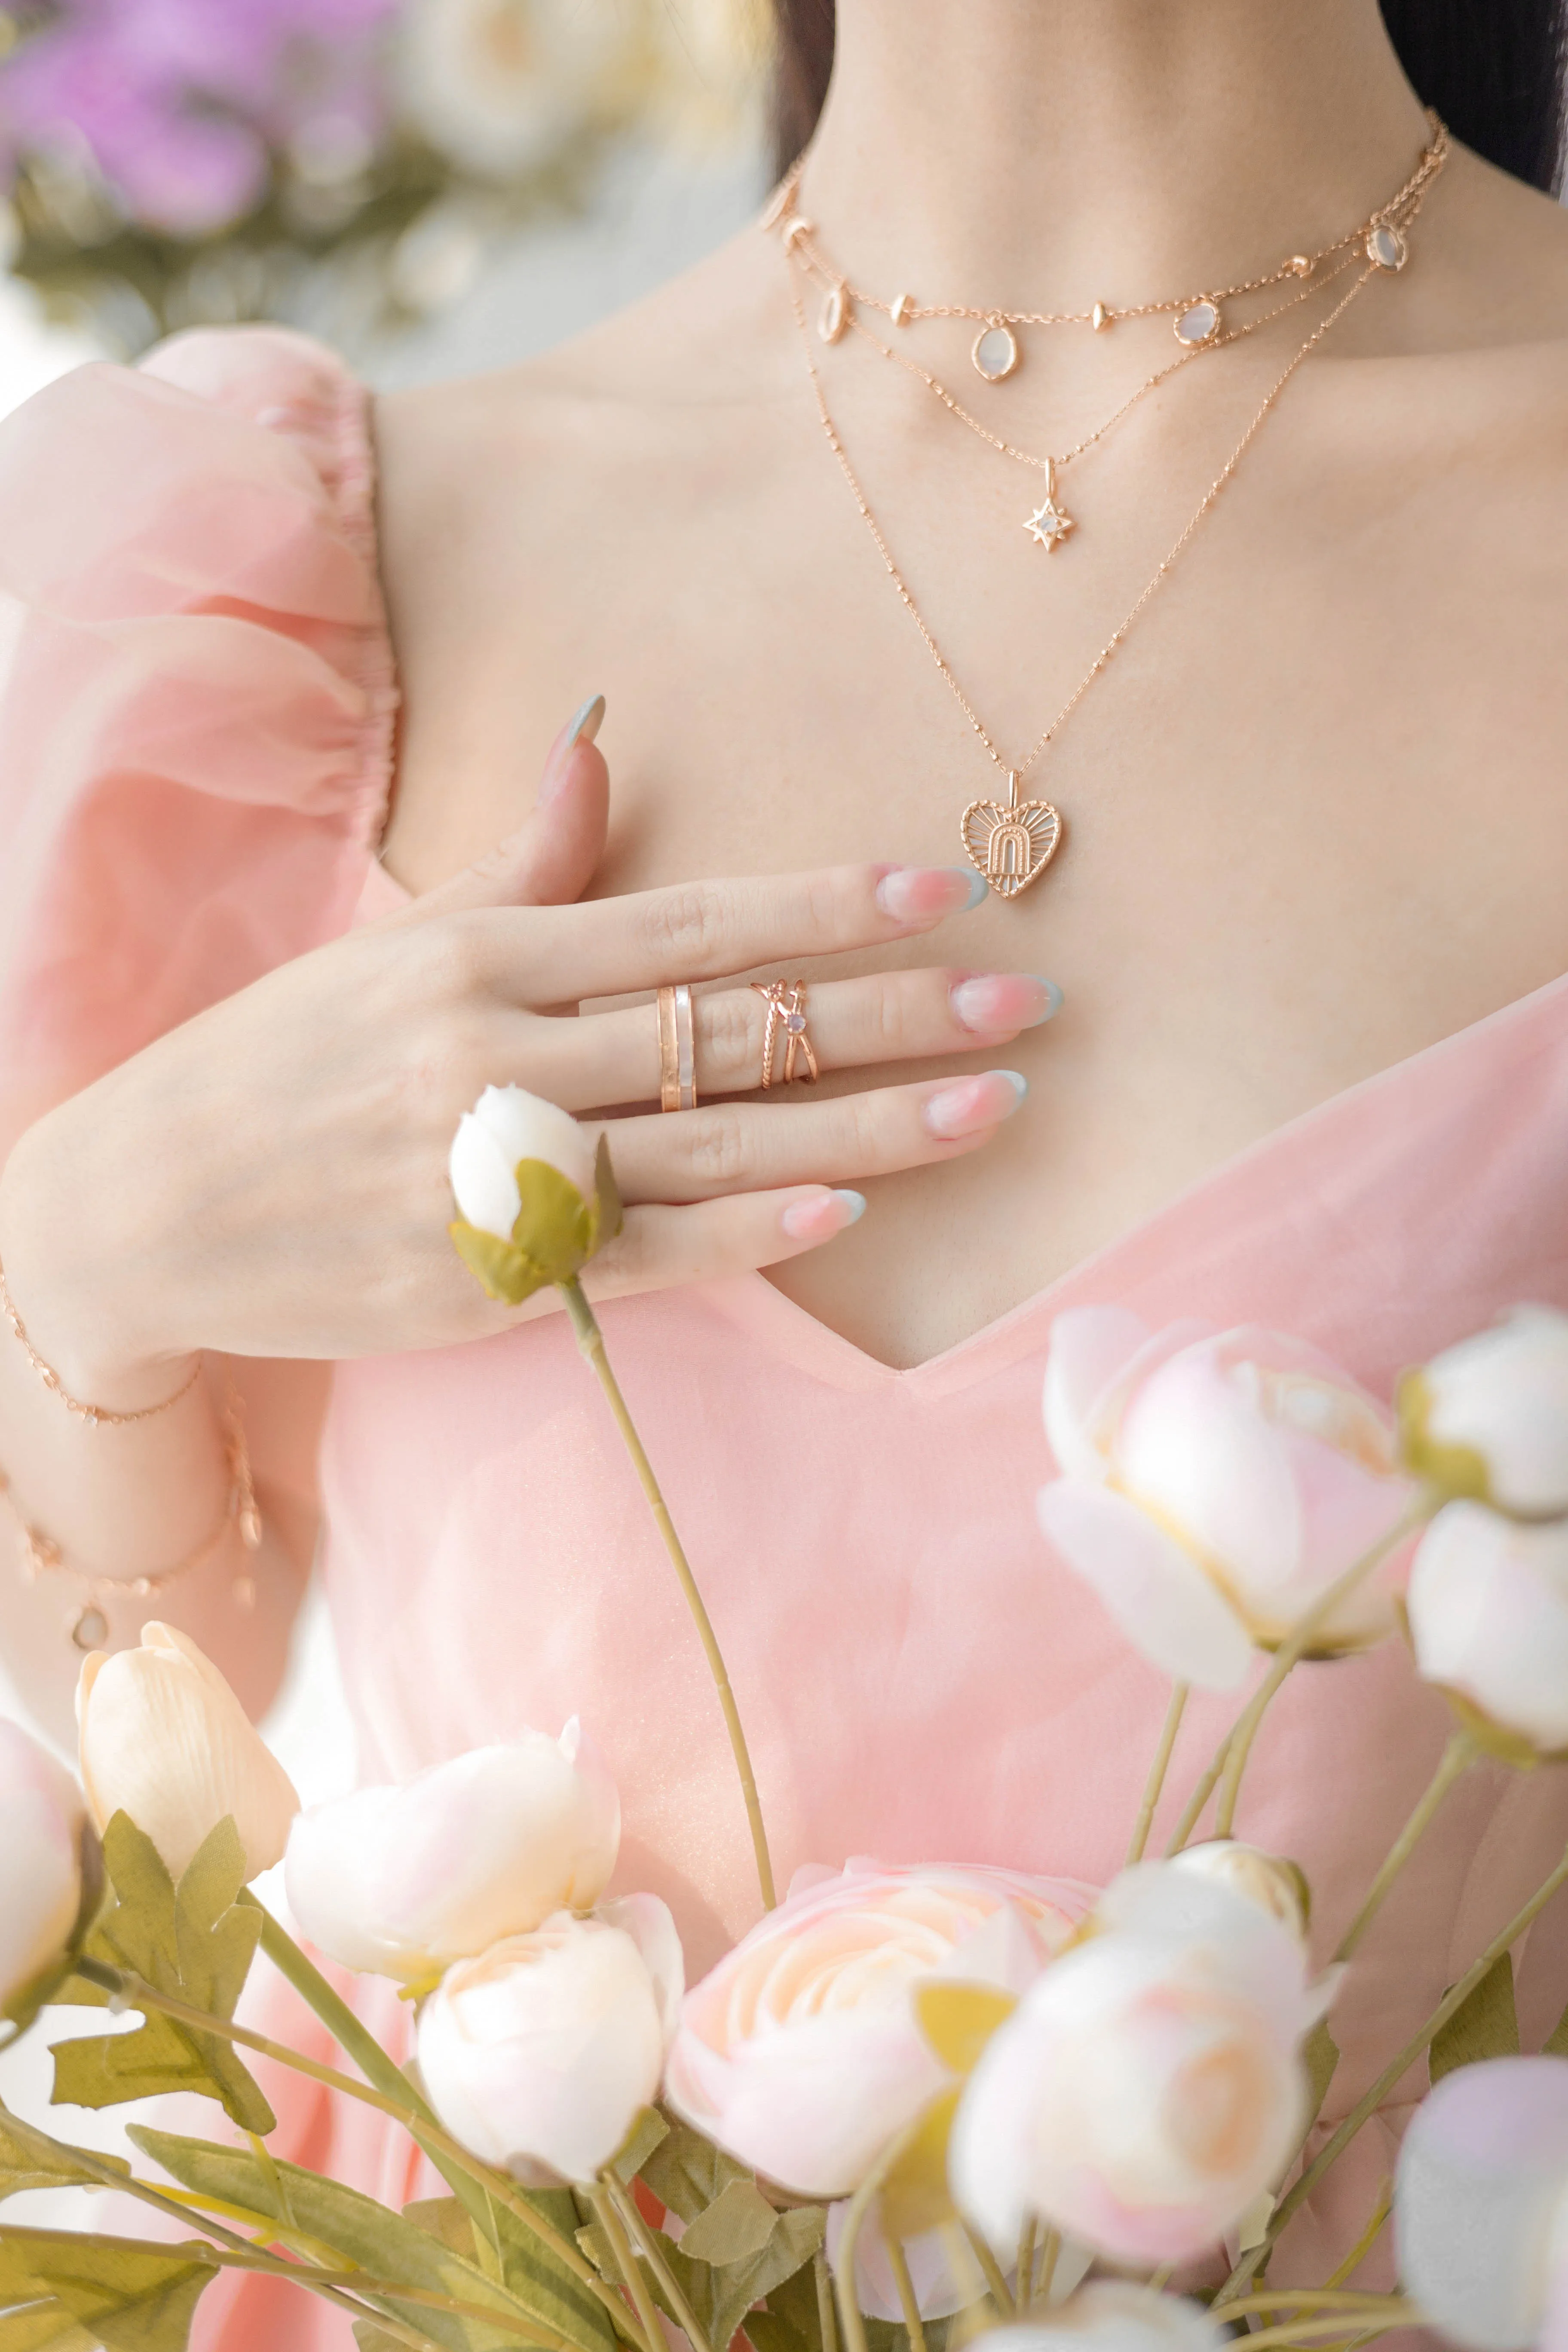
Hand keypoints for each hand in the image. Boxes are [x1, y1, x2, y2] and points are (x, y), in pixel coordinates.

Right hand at [0, 707, 1053, 1397]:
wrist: (143, 1207)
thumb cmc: (278, 1063)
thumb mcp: (393, 944)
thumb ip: (520, 864)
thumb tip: (599, 742)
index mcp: (480, 958)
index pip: (692, 923)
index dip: (829, 908)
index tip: (949, 893)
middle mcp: (496, 1054)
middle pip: (732, 1028)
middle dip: (894, 1013)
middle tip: (1027, 1002)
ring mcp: (494, 1171)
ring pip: (715, 1138)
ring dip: (869, 1123)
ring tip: (995, 1104)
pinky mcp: (489, 1277)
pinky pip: (643, 1250)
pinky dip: (746, 1230)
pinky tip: (848, 1210)